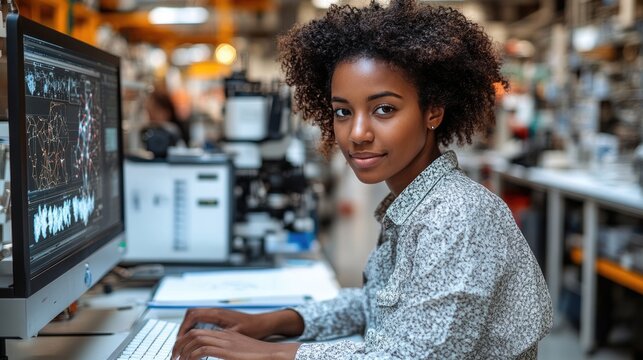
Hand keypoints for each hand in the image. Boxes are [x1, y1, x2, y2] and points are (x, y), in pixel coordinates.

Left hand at [172, 328, 300, 359]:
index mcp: (227, 334)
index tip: (180, 351)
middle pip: (195, 332)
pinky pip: (203, 350)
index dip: (186, 340)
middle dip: (180, 343)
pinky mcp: (227, 351)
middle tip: (174, 356)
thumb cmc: (261, 355)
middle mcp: (224, 335)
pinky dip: (192, 356)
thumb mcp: (240, 351)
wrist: (275, 354)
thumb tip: (220, 357)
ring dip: (183, 350)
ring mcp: (226, 341)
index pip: (200, 331)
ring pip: (196, 338)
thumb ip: (228, 353)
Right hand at [177, 308, 270, 339]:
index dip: (183, 328)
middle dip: (183, 327)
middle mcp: (216, 311)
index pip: (193, 316)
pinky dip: (196, 327)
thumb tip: (204, 343)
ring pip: (196, 316)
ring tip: (185, 341)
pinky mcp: (220, 318)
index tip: (180, 340)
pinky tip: (197, 338)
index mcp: (217, 314)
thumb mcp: (234, 334)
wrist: (263, 323)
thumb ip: (219, 337)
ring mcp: (218, 313)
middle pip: (191, 314)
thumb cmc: (253, 328)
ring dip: (189, 327)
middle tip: (179, 342)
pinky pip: (203, 319)